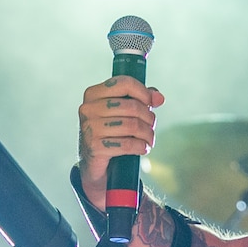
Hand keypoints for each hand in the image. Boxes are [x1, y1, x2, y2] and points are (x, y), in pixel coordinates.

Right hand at [78, 75, 165, 205]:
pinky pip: (127, 144)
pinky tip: (142, 148)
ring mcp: (90, 128)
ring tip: (149, 139)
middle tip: (151, 126)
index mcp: (93, 94)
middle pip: (132, 106)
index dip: (144, 92)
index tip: (153, 103)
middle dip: (148, 118)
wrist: (96, 163)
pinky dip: (140, 146)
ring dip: (147, 134)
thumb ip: (142, 99)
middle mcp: (88, 108)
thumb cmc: (113, 132)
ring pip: (132, 125)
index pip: (124, 83)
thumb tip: (159, 98)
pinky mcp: (94, 147)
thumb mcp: (125, 112)